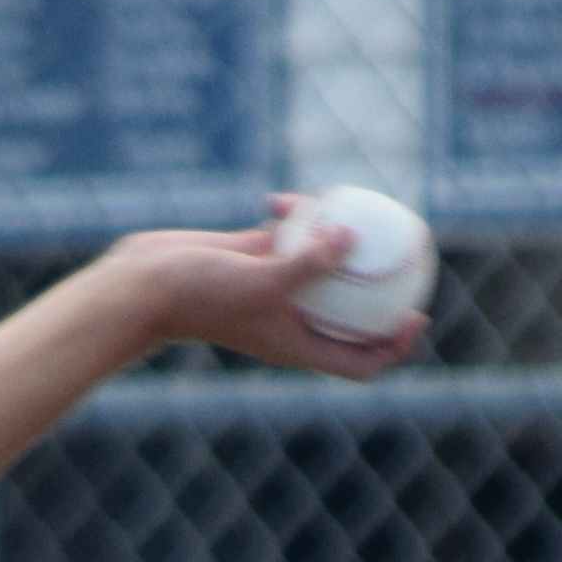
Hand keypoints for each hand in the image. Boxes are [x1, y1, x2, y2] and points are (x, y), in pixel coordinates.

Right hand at [127, 202, 427, 383]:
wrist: (145, 282)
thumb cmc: (202, 294)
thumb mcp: (262, 279)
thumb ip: (309, 262)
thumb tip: (350, 236)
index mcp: (299, 344)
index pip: (359, 362)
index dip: (393, 348)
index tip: (416, 317)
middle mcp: (291, 320)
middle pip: (351, 316)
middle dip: (381, 293)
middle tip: (405, 257)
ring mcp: (272, 288)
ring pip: (322, 269)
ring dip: (340, 245)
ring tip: (359, 216)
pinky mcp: (253, 259)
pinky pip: (290, 239)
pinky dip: (297, 221)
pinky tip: (290, 199)